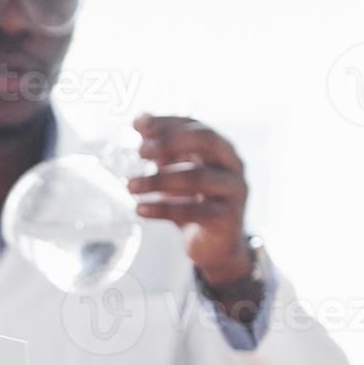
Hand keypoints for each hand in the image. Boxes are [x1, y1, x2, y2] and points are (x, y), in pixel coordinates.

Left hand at [128, 114, 251, 285]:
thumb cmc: (194, 201)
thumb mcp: (176, 171)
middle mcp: (233, 165)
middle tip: (140, 151)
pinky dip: (162, 208)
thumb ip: (160, 147)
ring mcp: (234, 191)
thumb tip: (138, 118)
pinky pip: (194, 210)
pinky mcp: (227, 219)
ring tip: (129, 186)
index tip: (138, 125)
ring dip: (158, 180)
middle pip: (206, 140)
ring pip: (197, 177)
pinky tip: (139, 210)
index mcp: (221, 148)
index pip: (195, 125)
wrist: (215, 246)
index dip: (168, 122)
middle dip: (170, 141)